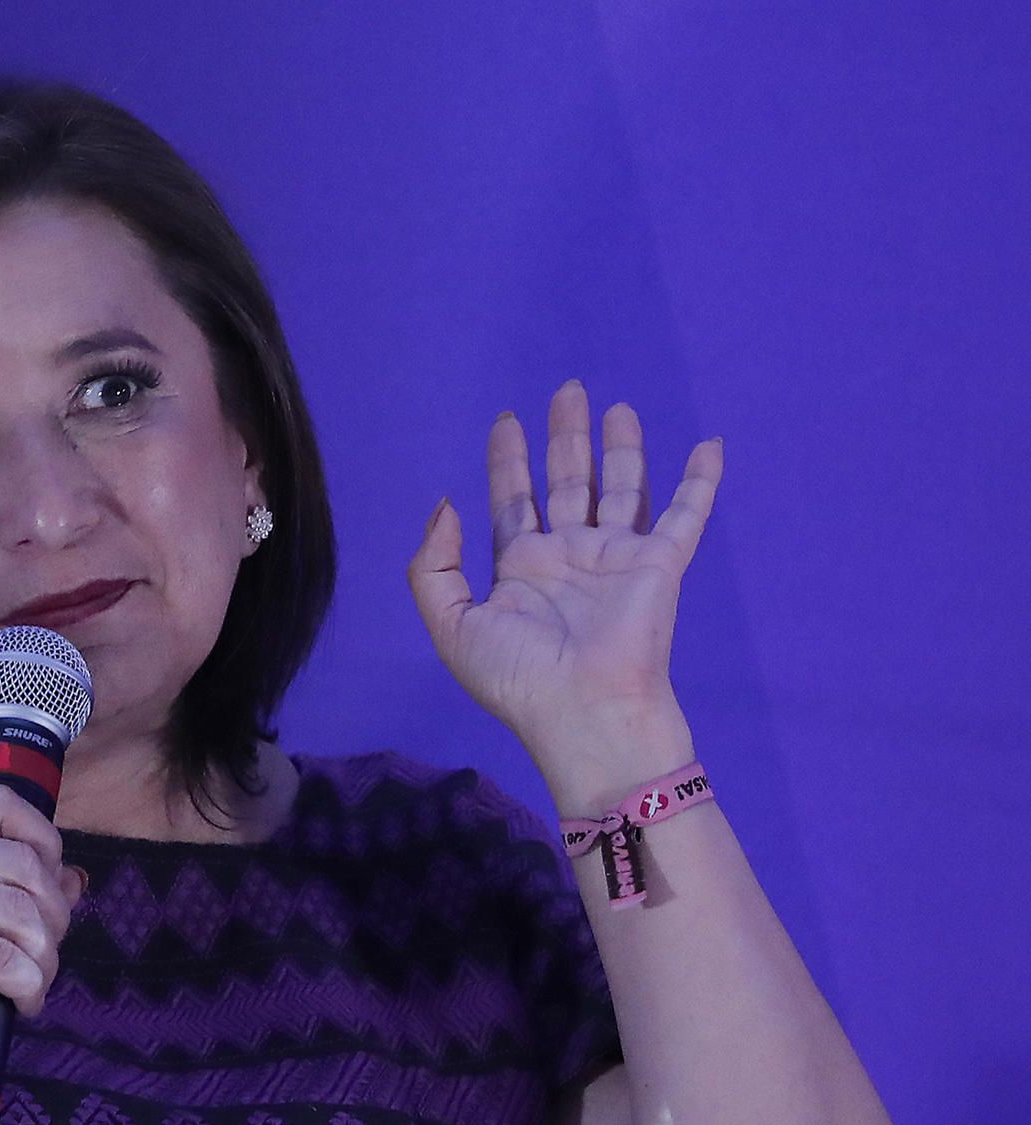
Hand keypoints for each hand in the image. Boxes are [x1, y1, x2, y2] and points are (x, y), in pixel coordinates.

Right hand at [0, 784, 85, 1110]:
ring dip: (44, 958)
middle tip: (46, 954)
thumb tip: (74, 877)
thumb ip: (5, 891)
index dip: (44, 838)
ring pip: (19, 914)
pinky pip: (2, 958)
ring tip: (35, 984)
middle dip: (54, 915)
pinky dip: (27, 985)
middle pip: (21, 863)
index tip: (55, 885)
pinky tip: (22, 1002)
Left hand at [406, 379, 722, 750]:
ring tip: (617, 407)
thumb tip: (447, 505)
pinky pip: (686, 515)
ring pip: (620, 489)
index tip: (506, 421)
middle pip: (567, 482)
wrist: (584, 714)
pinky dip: (700, 481)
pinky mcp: (659, 566)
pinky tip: (709, 445)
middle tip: (567, 390)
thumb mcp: (451, 625)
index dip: (508, 462)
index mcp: (522, 571)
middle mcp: (569, 558)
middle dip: (565, 438)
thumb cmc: (517, 678)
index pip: (513, 502)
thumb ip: (434, 566)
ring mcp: (616, 560)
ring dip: (620, 448)